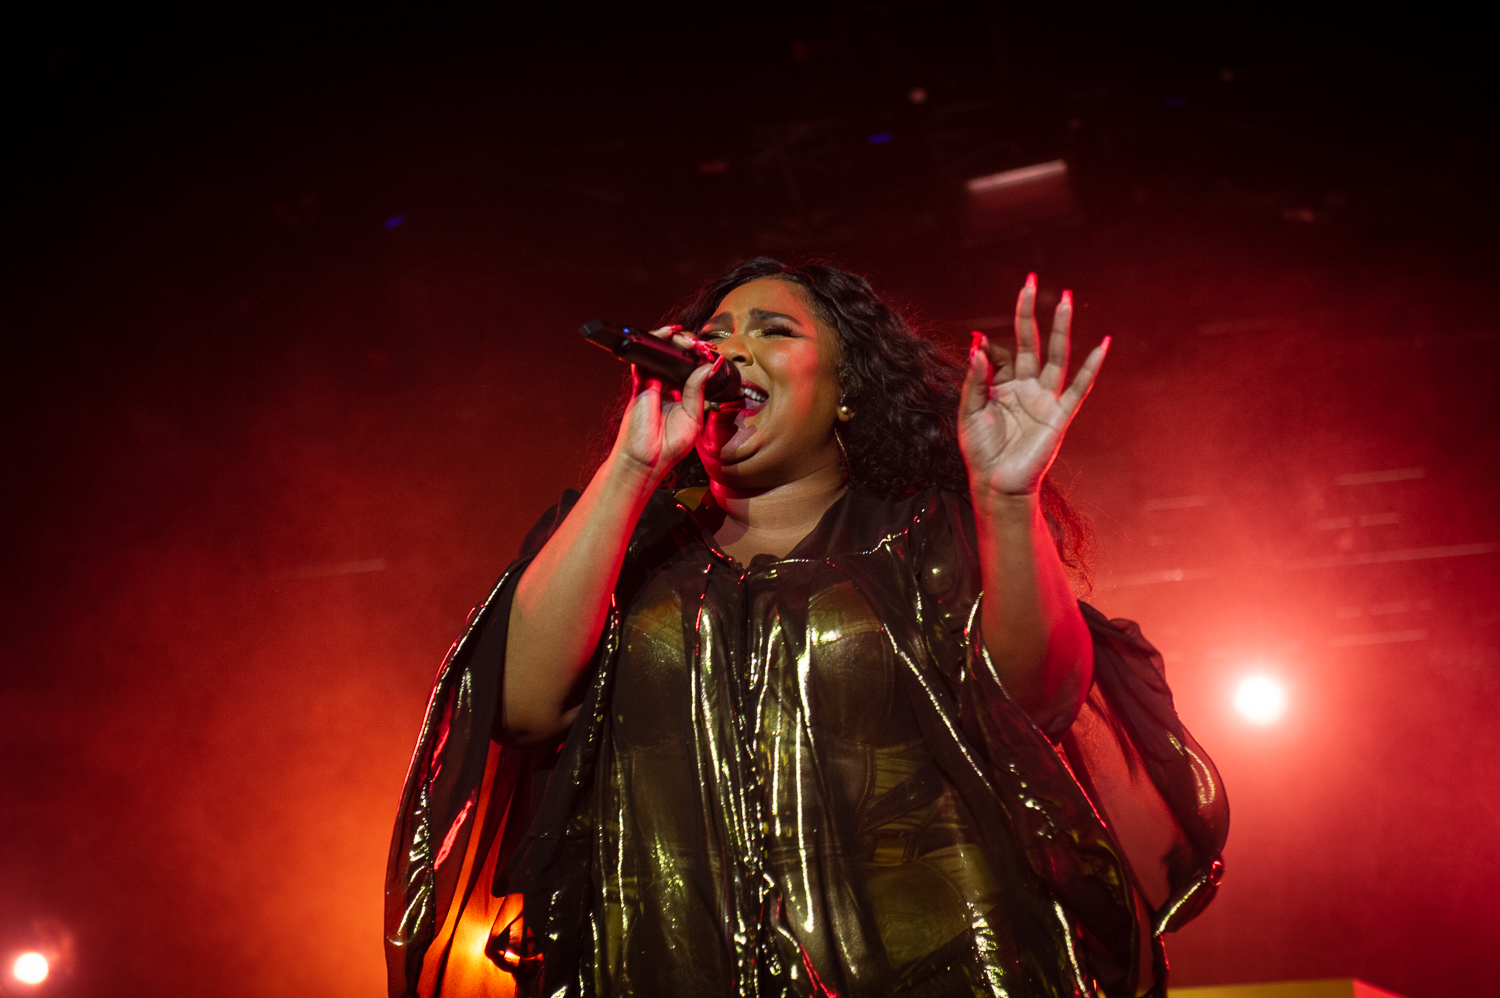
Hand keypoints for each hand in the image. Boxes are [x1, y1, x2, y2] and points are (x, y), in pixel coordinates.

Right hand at [611, 326, 714, 483]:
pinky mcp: (640, 384)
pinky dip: (654, 343)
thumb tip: (709, 366)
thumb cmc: (669, 446)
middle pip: (676, 357)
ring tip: (687, 339)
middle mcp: (667, 386)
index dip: (701, 357)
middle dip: (689, 345)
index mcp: (682, 395)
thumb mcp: (693, 417)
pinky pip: (644, 358)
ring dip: (674, 340)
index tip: (711, 352)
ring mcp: (652, 383)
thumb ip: (698, 390)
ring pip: (661, 353)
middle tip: (701, 345)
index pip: (692, 368)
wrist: (646, 460)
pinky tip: (667, 335)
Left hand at [958, 274, 1107, 498]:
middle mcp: (1026, 387)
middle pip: (1030, 341)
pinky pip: (1079, 387)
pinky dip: (1091, 367)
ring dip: (1060, 328)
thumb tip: (978, 344)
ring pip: (1055, 355)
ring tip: (1064, 298)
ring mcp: (1045, 399)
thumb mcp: (969, 412)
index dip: (990, 348)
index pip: (1001, 354)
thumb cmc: (981, 452)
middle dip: (1030, 312)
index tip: (980, 344)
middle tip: (1031, 280)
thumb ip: (975, 379)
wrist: (997, 484)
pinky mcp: (1060, 415)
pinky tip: (1102, 344)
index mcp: (1002, 386)